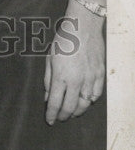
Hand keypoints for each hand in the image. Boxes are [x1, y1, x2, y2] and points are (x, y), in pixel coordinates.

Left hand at [44, 1, 104, 124]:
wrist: (83, 28)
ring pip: (85, 104)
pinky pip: (96, 95)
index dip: (52, 114)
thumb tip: (48, 97)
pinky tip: (84, 101)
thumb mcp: (49, 58)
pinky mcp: (100, 76)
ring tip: (71, 113)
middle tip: (59, 119)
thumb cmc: (63, 41)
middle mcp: (77, 81)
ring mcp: (90, 79)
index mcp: (61, 76)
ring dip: (77, 111)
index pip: (55, 103)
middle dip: (64, 116)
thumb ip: (48, 80)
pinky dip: (89, 101)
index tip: (49, 121)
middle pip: (71, 107)